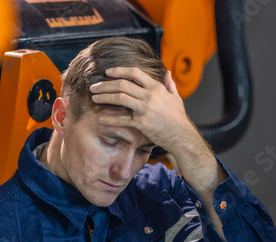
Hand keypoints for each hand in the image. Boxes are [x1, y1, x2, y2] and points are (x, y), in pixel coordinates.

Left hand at [90, 67, 225, 228]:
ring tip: (94, 98)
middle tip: (94, 86)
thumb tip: (168, 74)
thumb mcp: (176, 98)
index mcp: (156, 87)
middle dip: (106, 84)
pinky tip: (100, 118)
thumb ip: (170, 85)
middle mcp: (150, 96)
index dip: (119, 70)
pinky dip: (110, 118)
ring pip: (120, 98)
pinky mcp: (142, 123)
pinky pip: (122, 119)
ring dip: (104, 97)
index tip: (108, 72)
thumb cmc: (179, 119)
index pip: (134, 73)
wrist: (182, 136)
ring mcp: (145, 109)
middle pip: (123, 84)